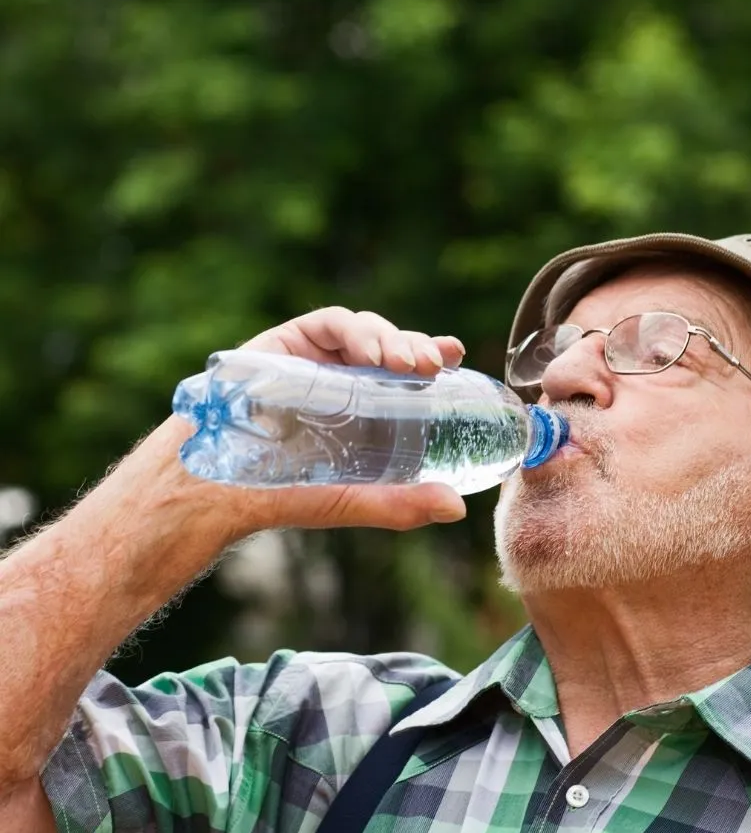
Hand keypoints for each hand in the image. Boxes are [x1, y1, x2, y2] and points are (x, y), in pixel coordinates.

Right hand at [178, 307, 470, 533]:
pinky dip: (353, 332)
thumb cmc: (275, 495)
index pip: (405, 372)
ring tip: (410, 362)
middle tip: (438, 364)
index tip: (459, 357)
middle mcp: (340, 377)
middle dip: (416, 347)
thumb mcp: (348, 500)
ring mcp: (311, 359)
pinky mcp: (282, 344)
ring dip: (390, 338)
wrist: (209, 492)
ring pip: (362, 330)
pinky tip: (371, 355)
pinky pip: (325, 325)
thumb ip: (399, 504)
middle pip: (388, 347)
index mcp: (361, 406)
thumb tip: (457, 508)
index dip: (433, 357)